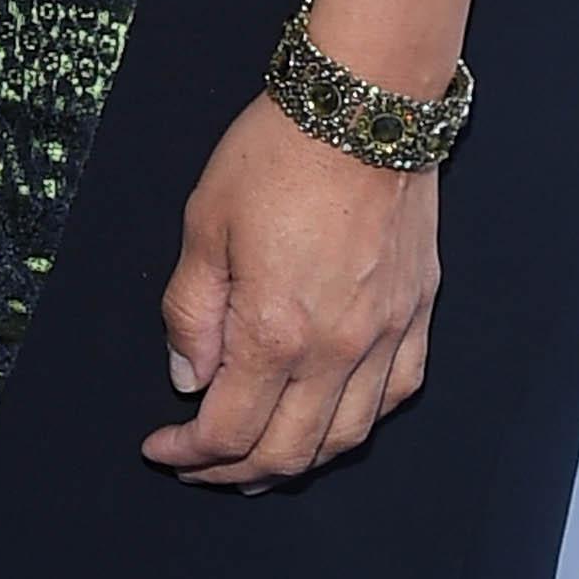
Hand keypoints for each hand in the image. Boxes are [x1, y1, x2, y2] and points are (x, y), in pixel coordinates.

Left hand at [145, 98, 438, 488]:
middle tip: (198, 464)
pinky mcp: (417, 314)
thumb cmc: (279, 155)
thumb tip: (189, 378)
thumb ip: (191, 314)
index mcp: (276, 331)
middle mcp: (338, 348)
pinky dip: (357, 423)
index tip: (160, 447)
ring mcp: (387, 335)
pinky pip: (395, 395)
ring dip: (296, 461)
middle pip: (288, 452)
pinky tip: (329, 419)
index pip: (229, 431)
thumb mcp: (204, 228)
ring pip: (345, 438)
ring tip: (257, 459)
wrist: (364, 106)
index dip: (187, 453)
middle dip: (233, 472)